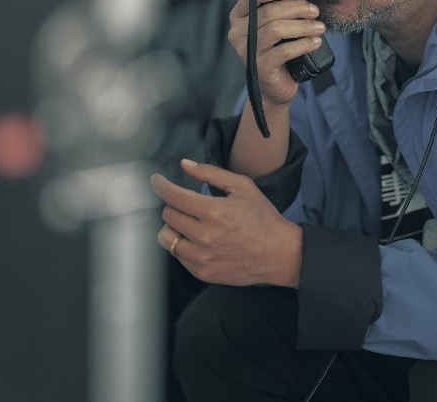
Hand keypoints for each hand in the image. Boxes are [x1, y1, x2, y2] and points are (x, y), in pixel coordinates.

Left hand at [151, 159, 301, 287]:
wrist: (280, 254)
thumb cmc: (263, 218)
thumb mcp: (242, 187)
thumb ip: (210, 172)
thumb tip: (185, 164)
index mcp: (214, 211)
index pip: (172, 196)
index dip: (160, 185)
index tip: (157, 180)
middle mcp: (204, 236)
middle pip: (168, 214)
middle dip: (176, 204)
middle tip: (191, 203)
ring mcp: (202, 257)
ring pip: (166, 237)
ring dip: (174, 226)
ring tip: (191, 222)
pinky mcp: (202, 272)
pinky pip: (177, 255)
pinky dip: (184, 244)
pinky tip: (201, 239)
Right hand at [227, 0, 325, 106]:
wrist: (276, 86)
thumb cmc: (277, 46)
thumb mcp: (275, 16)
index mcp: (239, 15)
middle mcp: (237, 32)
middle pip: (268, 11)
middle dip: (296, 8)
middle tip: (315, 11)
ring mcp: (246, 51)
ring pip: (276, 29)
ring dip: (303, 26)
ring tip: (319, 27)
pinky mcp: (259, 68)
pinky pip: (283, 51)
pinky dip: (303, 44)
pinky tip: (315, 42)